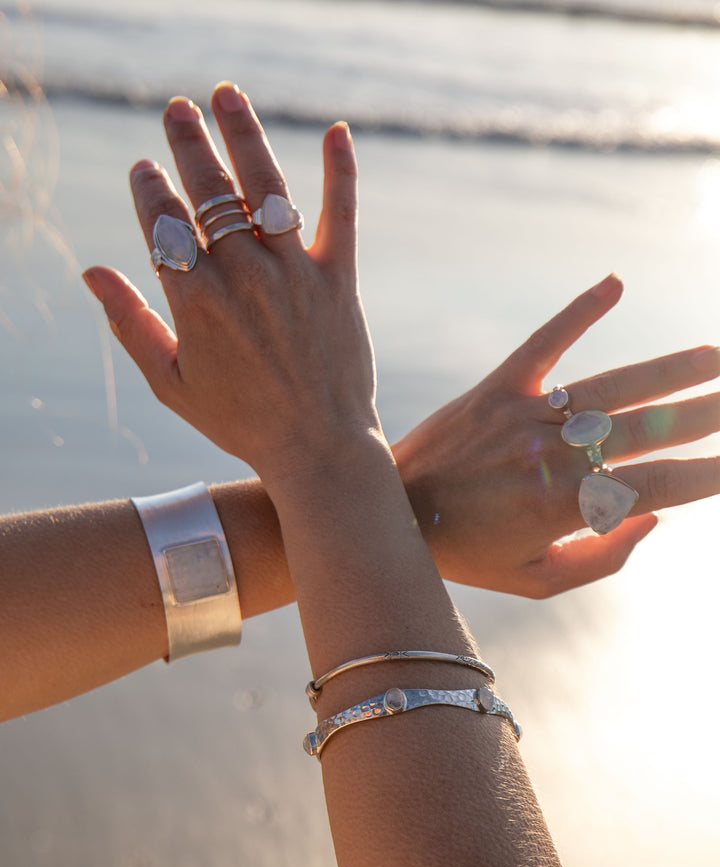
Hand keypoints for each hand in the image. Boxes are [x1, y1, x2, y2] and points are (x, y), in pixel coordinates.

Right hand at [83, 85, 376, 490]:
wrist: (318, 448)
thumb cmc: (240, 421)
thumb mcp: (172, 383)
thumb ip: (130, 324)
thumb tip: (92, 272)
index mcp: (196, 301)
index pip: (163, 222)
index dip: (149, 189)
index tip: (143, 169)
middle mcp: (244, 276)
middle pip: (209, 191)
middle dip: (188, 144)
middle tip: (178, 110)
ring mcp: (294, 273)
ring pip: (265, 186)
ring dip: (243, 134)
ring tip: (226, 96)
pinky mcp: (339, 279)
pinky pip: (341, 212)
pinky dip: (340, 170)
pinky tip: (337, 131)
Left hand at [394, 275, 719, 596]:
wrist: (390, 513)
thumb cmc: (467, 554)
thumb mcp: (535, 581)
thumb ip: (600, 558)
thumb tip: (656, 520)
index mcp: (563, 508)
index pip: (654, 486)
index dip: (703, 474)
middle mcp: (551, 457)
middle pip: (645, 429)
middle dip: (702, 414)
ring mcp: (524, 417)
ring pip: (611, 386)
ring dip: (669, 370)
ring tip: (714, 356)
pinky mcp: (496, 389)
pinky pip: (544, 343)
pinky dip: (579, 311)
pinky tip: (615, 283)